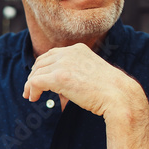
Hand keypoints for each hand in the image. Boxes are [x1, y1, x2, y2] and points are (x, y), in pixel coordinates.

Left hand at [23, 43, 142, 119]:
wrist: (119, 95)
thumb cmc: (110, 90)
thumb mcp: (92, 73)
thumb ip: (76, 73)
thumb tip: (62, 87)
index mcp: (78, 49)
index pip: (52, 54)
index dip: (42, 67)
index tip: (38, 78)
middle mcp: (69, 52)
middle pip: (41, 61)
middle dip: (34, 75)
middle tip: (30, 89)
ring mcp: (64, 63)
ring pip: (36, 72)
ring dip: (30, 84)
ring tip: (30, 96)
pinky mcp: (59, 77)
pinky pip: (36, 81)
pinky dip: (31, 90)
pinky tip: (33, 98)